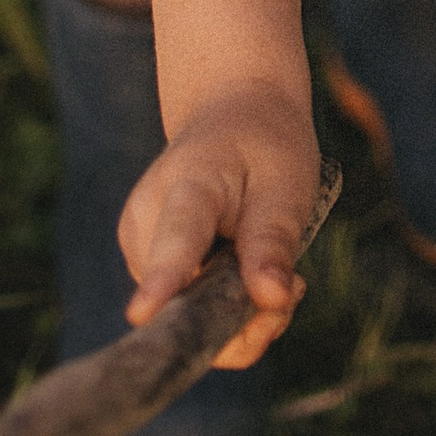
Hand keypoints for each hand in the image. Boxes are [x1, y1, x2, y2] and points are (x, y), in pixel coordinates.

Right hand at [122, 83, 320, 370]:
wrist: (232, 117)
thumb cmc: (263, 147)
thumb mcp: (286, 184)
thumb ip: (273, 241)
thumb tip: (271, 300)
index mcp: (188, 184)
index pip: (176, 239)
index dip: (163, 282)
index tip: (141, 314)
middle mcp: (147, 221)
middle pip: (187, 302)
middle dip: (245, 318)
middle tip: (295, 283)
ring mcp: (139, 247)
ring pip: (190, 317)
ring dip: (241, 315)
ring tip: (273, 267)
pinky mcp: (144, 265)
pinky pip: (189, 311)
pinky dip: (227, 309)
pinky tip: (250, 274)